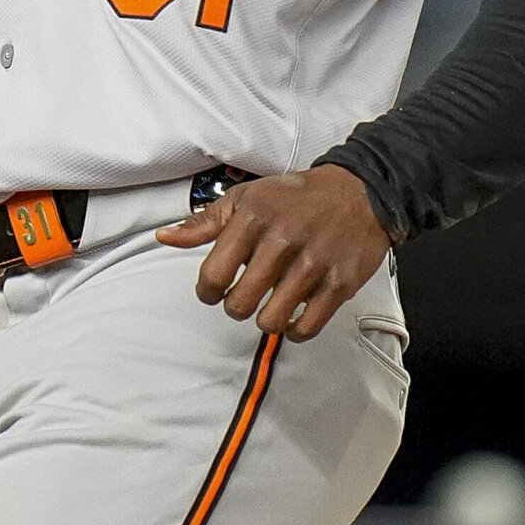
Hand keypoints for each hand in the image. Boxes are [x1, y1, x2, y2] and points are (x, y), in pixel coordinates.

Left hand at [155, 166, 389, 340]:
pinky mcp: (340, 284)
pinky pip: (308, 327)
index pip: (213, 275)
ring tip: (266, 307)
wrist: (358, 193)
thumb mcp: (245, 198)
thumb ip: (203, 222)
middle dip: (234, 307)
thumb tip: (166, 237)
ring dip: (263, 320)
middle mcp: (281, 242)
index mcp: (252, 219)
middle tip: (241, 299)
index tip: (212, 291)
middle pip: (240, 303)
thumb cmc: (296, 197)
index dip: (207, 291)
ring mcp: (313, 264)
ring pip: (271, 320)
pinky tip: (290, 318)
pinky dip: (294, 331)